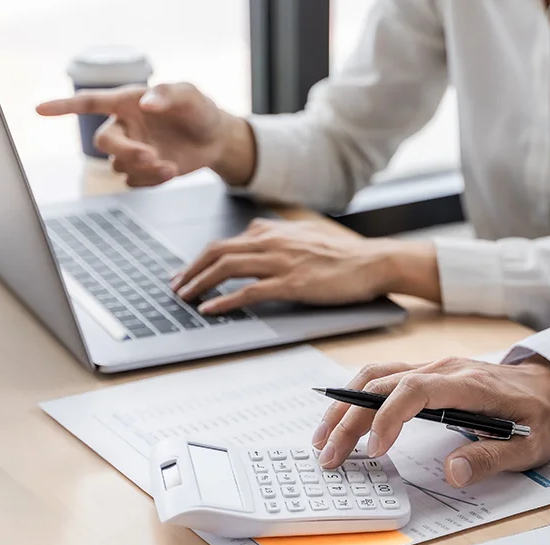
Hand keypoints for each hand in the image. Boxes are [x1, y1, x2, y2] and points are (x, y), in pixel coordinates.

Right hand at [36, 83, 254, 186]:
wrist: (215, 138)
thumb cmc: (198, 110)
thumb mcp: (189, 95)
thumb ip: (168, 95)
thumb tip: (147, 104)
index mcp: (127, 102)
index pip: (89, 103)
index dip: (64, 106)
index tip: (39, 110)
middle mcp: (124, 126)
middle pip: (104, 143)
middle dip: (126, 151)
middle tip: (152, 156)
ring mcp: (131, 150)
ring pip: (119, 165)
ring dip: (143, 168)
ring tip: (169, 164)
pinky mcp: (142, 171)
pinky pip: (134, 181)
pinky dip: (151, 180)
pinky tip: (170, 171)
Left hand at [172, 219, 439, 313]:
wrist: (373, 261)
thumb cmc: (343, 253)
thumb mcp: (304, 234)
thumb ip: (277, 234)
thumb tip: (255, 233)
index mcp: (273, 230)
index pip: (225, 243)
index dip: (200, 259)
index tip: (186, 274)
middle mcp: (272, 241)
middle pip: (217, 252)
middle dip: (191, 270)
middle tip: (176, 287)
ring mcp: (281, 261)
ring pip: (227, 267)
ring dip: (200, 283)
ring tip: (185, 298)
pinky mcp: (292, 282)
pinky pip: (249, 291)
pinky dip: (225, 299)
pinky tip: (211, 309)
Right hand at [311, 356, 549, 486]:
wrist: (547, 384)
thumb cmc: (538, 415)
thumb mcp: (530, 446)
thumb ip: (490, 457)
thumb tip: (453, 473)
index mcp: (468, 384)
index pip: (415, 391)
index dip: (389, 417)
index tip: (374, 450)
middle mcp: (443, 369)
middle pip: (382, 384)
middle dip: (350, 420)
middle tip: (330, 457)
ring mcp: (430, 367)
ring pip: (374, 377)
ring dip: (343, 406)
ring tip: (322, 439)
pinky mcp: (424, 373)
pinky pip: (380, 377)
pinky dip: (354, 397)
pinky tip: (341, 420)